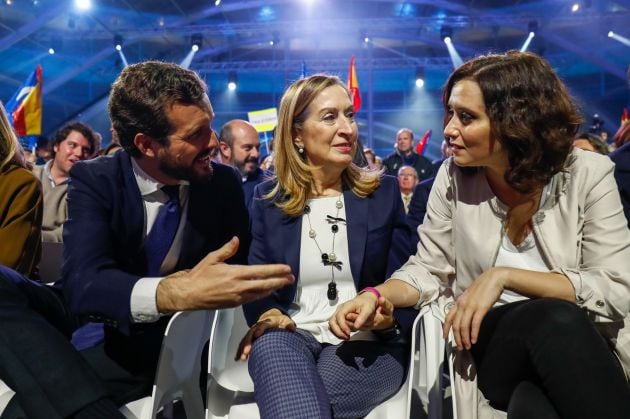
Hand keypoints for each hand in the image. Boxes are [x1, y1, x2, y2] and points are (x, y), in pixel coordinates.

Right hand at [156, 237, 293, 312]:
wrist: (188, 294)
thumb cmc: (199, 276)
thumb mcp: (212, 259)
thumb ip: (227, 249)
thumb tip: (236, 240)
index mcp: (235, 274)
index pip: (261, 272)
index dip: (275, 271)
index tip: (287, 269)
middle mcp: (239, 287)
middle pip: (265, 285)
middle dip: (280, 281)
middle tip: (291, 279)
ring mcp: (237, 297)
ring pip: (260, 293)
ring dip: (272, 288)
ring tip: (282, 284)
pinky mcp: (234, 304)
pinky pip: (251, 299)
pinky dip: (261, 294)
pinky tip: (266, 291)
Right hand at [235, 309, 294, 360]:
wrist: (272, 318)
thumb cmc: (279, 322)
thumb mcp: (286, 320)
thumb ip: (289, 324)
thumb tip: (291, 328)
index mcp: (266, 322)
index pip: (262, 325)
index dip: (260, 329)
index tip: (257, 334)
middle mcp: (257, 326)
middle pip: (251, 334)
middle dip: (248, 343)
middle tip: (247, 351)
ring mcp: (252, 332)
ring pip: (245, 340)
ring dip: (243, 349)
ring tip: (242, 358)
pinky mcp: (250, 338)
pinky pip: (243, 344)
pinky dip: (240, 351)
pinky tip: (238, 358)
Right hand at [329, 292, 394, 338]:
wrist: (365, 301)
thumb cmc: (367, 304)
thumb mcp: (368, 309)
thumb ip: (362, 317)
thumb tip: (356, 326)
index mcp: (347, 306)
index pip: (340, 316)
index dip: (342, 326)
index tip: (348, 333)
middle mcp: (340, 309)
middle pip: (332, 321)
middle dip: (338, 331)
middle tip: (347, 337)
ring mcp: (338, 313)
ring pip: (332, 325)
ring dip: (337, 333)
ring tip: (347, 337)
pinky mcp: (338, 318)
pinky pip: (334, 327)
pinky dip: (338, 332)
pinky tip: (345, 335)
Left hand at [443, 267, 504, 349]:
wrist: (495, 278)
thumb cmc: (484, 287)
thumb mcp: (471, 296)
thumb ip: (466, 305)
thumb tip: (465, 315)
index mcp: (459, 301)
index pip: (448, 317)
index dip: (445, 329)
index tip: (445, 338)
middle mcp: (462, 304)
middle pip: (455, 325)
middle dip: (456, 338)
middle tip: (459, 347)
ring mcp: (471, 306)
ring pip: (463, 326)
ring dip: (464, 339)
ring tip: (467, 346)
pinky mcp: (481, 308)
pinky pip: (474, 324)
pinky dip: (473, 334)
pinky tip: (474, 340)